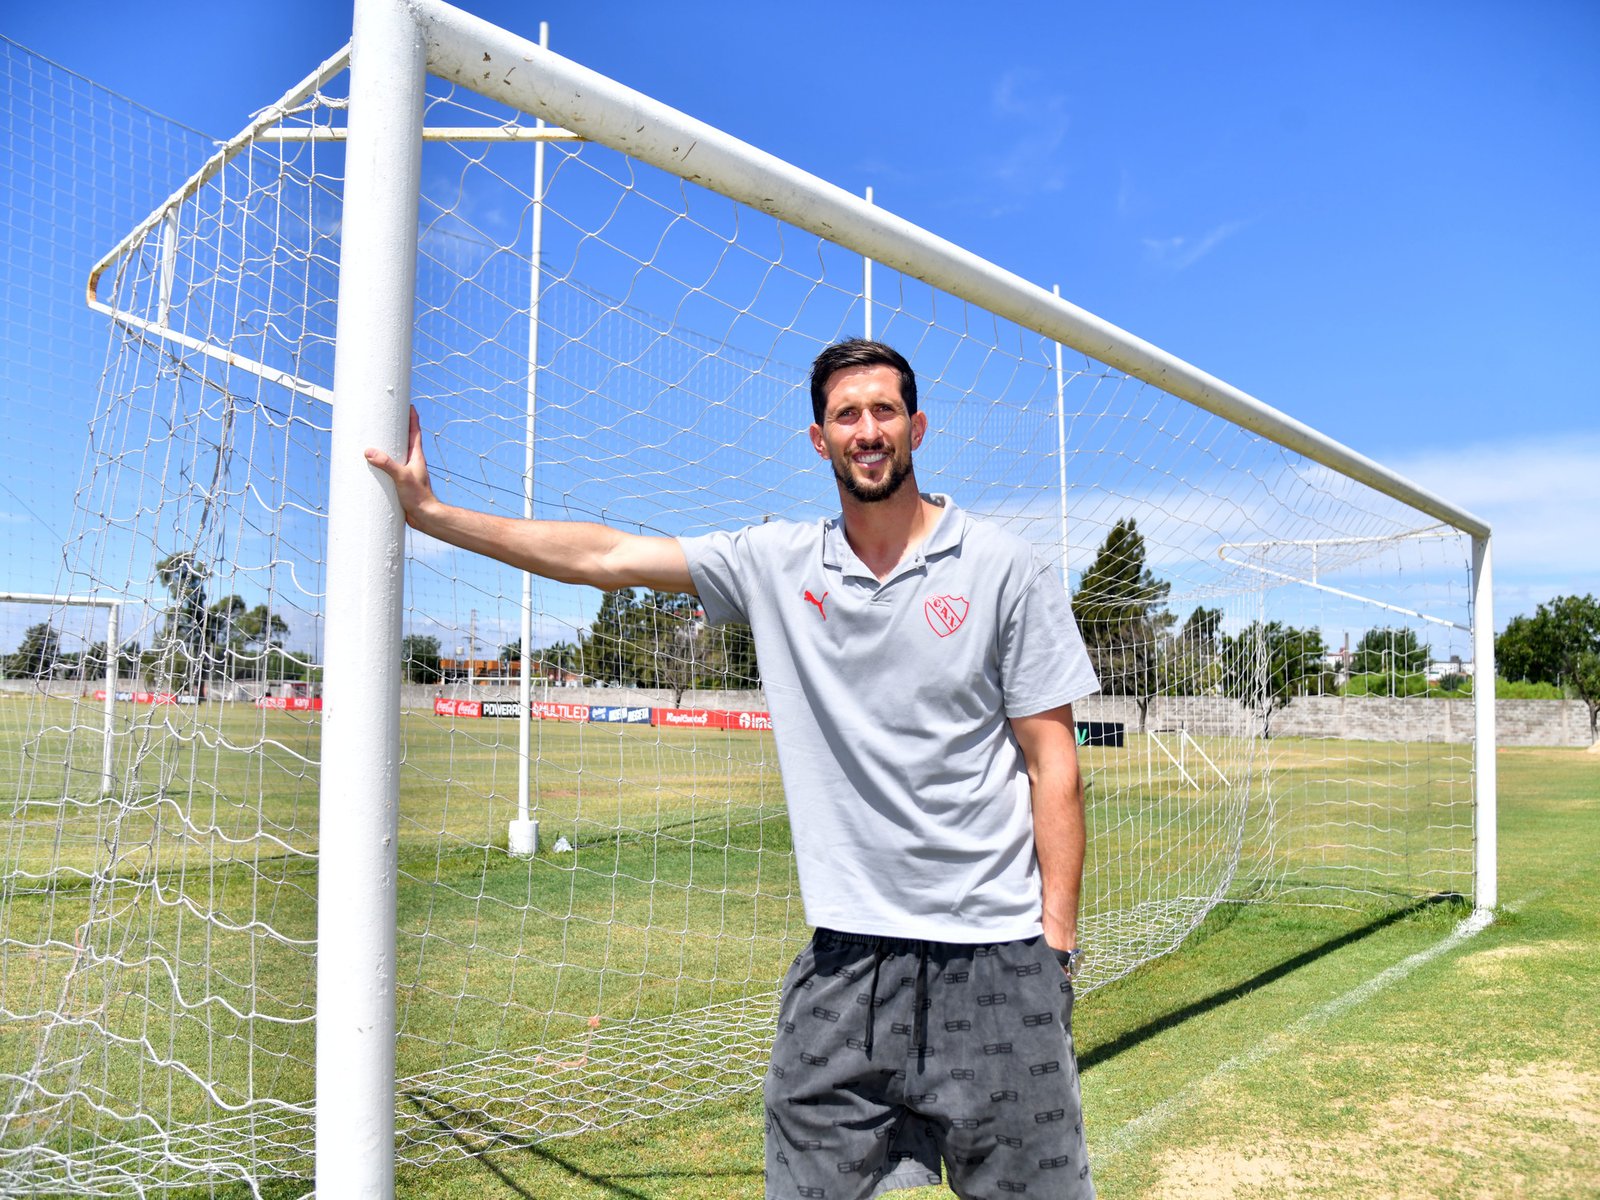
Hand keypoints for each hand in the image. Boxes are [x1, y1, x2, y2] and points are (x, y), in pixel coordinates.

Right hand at [364, 405, 436, 528]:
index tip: (408, 404)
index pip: (414, 431)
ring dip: (386, 446)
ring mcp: (406, 471)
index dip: (412, 417)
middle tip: (384, 417)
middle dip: (395, 428)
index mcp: (416, 456)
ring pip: (395, 454)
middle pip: (403, 439)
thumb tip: (369, 451)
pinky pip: (389, 468)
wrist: (425, 517)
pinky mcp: (399, 482)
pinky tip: (371, 465)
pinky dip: (381, 463)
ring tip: (372, 438)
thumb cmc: (419, 497)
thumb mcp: (401, 477)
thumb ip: (387, 464)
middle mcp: (411, 461)